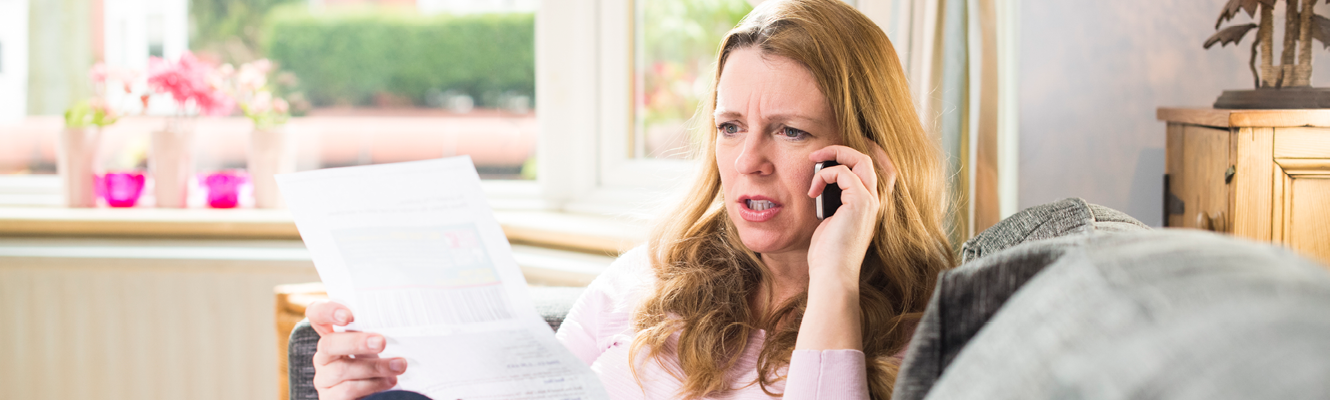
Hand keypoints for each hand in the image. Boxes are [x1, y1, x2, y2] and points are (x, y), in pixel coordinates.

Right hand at [307, 300, 406, 399]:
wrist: (372, 397)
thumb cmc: (375, 368)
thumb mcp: (373, 349)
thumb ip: (375, 337)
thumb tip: (397, 327)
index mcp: (332, 336)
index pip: (317, 314)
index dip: (327, 311)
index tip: (348, 316)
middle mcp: (323, 356)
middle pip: (328, 344)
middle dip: (356, 342)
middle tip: (381, 342)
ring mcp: (324, 378)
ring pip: (342, 369)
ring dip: (375, 366)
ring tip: (399, 365)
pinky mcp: (330, 398)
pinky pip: (347, 390)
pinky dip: (372, 385)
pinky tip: (389, 381)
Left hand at [796, 143, 894, 350]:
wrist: (833, 274)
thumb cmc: (828, 255)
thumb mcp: (830, 223)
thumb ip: (832, 203)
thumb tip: (820, 188)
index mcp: (868, 206)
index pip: (873, 170)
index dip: (855, 155)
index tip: (831, 152)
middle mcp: (874, 201)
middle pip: (868, 159)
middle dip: (841, 150)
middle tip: (817, 155)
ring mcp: (869, 201)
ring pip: (860, 160)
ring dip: (833, 155)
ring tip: (813, 162)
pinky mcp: (860, 202)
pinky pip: (843, 172)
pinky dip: (824, 174)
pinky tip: (812, 191)